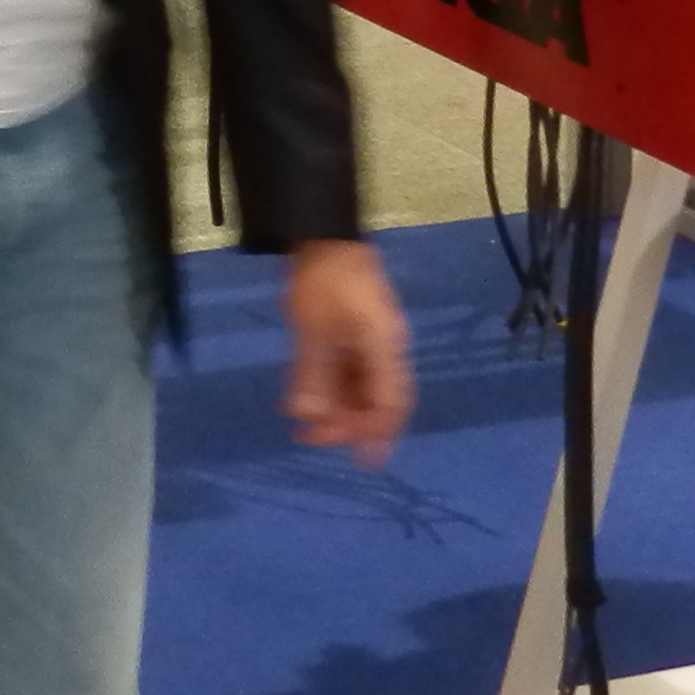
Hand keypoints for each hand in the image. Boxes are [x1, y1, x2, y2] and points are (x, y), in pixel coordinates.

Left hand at [281, 236, 410, 463]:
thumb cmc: (322, 278)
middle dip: (349, 425)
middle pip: (378, 400)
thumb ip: (312, 373)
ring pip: (361, 389)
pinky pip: (347, 373)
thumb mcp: (311, 326)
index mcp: (384, 346)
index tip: (364, 461)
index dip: (380, 435)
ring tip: (303, 427)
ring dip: (336, 411)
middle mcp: (384, 349)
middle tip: (311, 438)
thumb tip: (309, 417)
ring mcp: (371, 342)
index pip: (391, 402)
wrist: (325, 233)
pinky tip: (303, 402)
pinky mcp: (355, 335)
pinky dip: (329, 391)